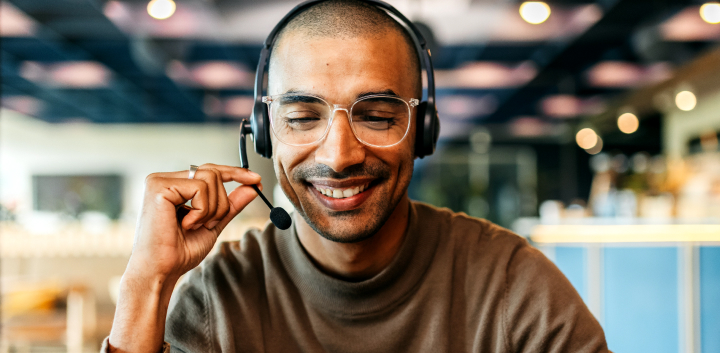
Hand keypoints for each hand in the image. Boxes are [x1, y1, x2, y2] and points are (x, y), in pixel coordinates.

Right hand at [128, 164, 261, 281]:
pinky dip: (201, 211)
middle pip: (212, 172)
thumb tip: (253, 186)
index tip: (256, 179)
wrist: (161, 271)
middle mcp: (164, 179)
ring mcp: (159, 181)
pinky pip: (199, 188)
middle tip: (209, 224)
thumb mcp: (213, 224)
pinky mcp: (159, 187)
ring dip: (212, 209)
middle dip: (221, 202)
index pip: (209, 170)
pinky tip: (186, 225)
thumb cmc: (180, 252)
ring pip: (209, 178)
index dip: (234, 172)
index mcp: (174, 185)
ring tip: (194, 226)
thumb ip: (231, 204)